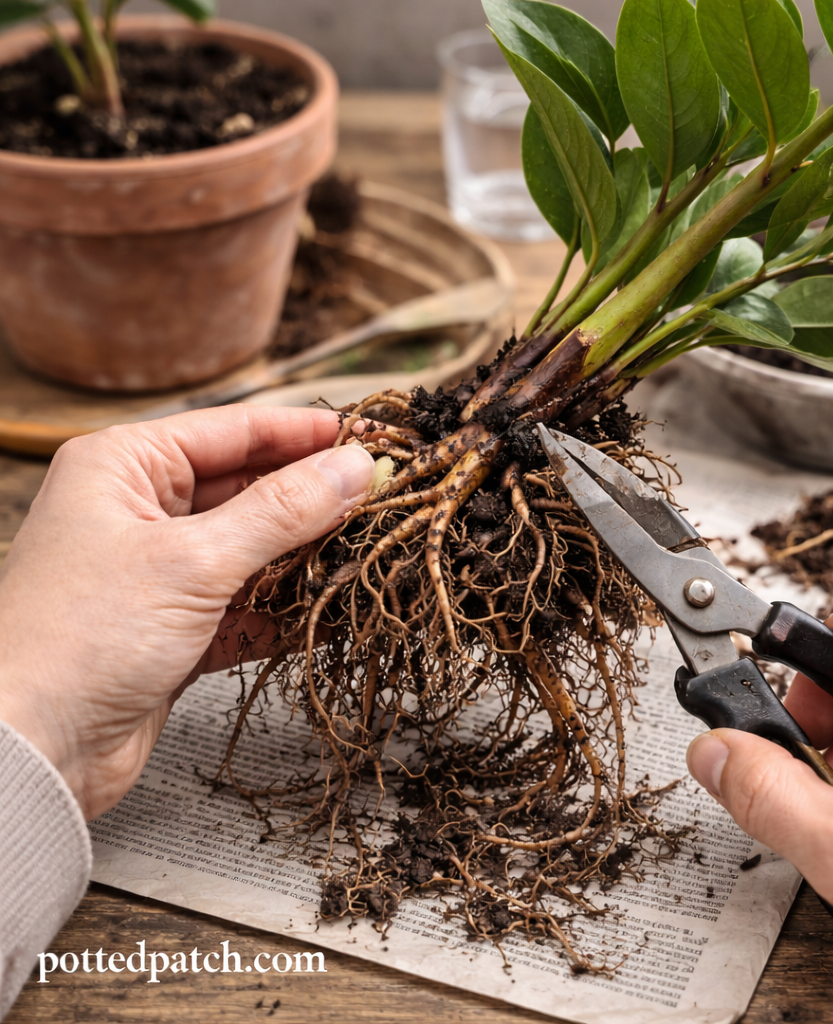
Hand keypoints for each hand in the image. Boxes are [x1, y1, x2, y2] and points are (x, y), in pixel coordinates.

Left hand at [0, 406, 374, 820]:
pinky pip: (248, 604)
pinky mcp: (178, 629)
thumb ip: (282, 511)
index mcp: (125, 467)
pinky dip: (287, 609)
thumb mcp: (194, 560)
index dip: (305, 433)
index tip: (370, 438)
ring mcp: (161, 573)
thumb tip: (356, 467)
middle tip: (382, 498)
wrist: (29, 753)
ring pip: (254, 549)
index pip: (234, 430)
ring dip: (306, 555)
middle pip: (249, 489)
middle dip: (313, 498)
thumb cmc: (83, 636)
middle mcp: (141, 512)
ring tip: (369, 550)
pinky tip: (334, 609)